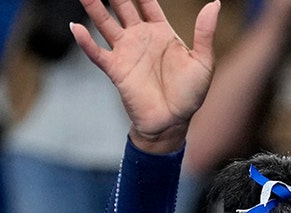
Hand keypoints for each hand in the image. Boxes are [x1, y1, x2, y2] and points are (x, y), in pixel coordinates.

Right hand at [72, 0, 221, 152]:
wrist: (173, 123)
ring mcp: (126, 52)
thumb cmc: (190, 95)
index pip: (146, 2)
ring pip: (105, 23)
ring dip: (93, 7)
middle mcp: (140, 38)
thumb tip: (214, 4)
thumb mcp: (203, 62)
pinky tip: (76, 27)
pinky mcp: (116, 70)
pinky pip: (97, 53)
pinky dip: (85, 41)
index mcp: (161, 32)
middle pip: (122, 6)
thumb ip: (205, 33)